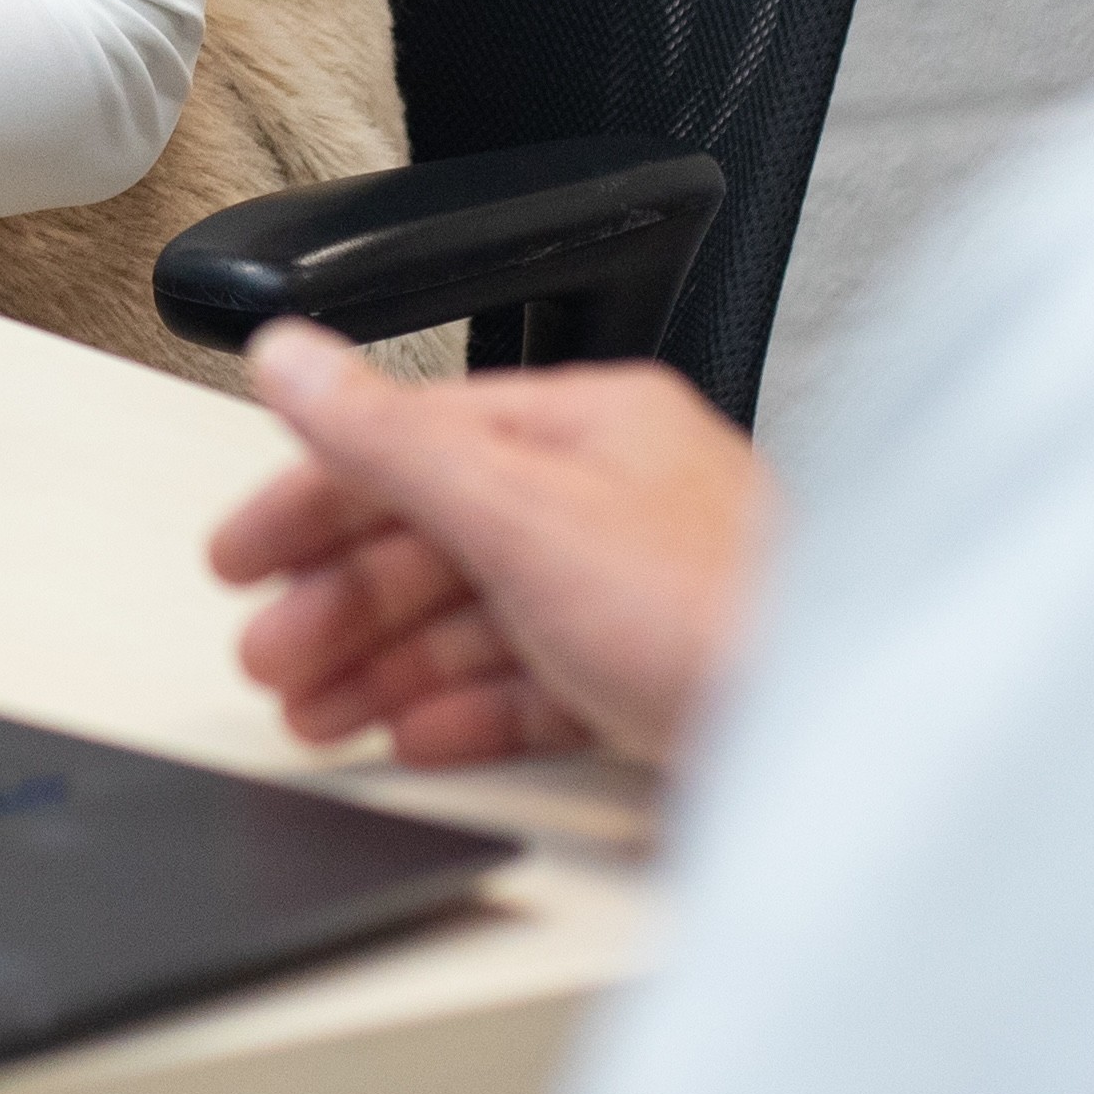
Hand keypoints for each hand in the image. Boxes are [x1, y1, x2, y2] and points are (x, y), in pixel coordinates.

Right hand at [209, 321, 775, 768]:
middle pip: (437, 539)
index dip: (312, 499)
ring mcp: (635, 592)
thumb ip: (390, 440)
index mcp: (589, 428)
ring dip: (383, 665)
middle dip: (339, 602)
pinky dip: (460, 710)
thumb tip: (292, 355)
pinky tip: (411, 735)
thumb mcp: (519, 512)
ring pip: (475, 618)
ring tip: (316, 711)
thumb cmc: (723, 614)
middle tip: (269, 652)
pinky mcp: (652, 680)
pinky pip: (529, 686)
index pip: (414, 444)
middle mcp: (615, 500)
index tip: (241, 553)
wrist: (852, 737)